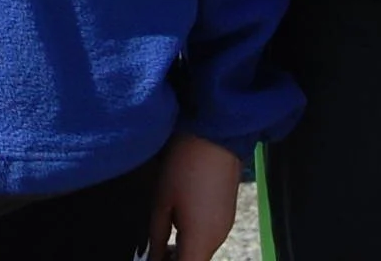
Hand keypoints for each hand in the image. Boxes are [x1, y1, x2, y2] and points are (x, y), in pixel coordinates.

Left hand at [148, 133, 242, 260]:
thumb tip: (153, 258)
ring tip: (164, 238)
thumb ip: (156, 237)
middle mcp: (217, 239)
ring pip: (202, 250)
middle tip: (155, 251)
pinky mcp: (228, 212)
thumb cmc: (183, 167)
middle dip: (175, 260)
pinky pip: (209, 236)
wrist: (217, 133)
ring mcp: (225, 225)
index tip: (153, 258)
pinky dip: (194, 238)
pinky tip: (181, 221)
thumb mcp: (162, 202)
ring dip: (184, 250)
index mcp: (200, 241)